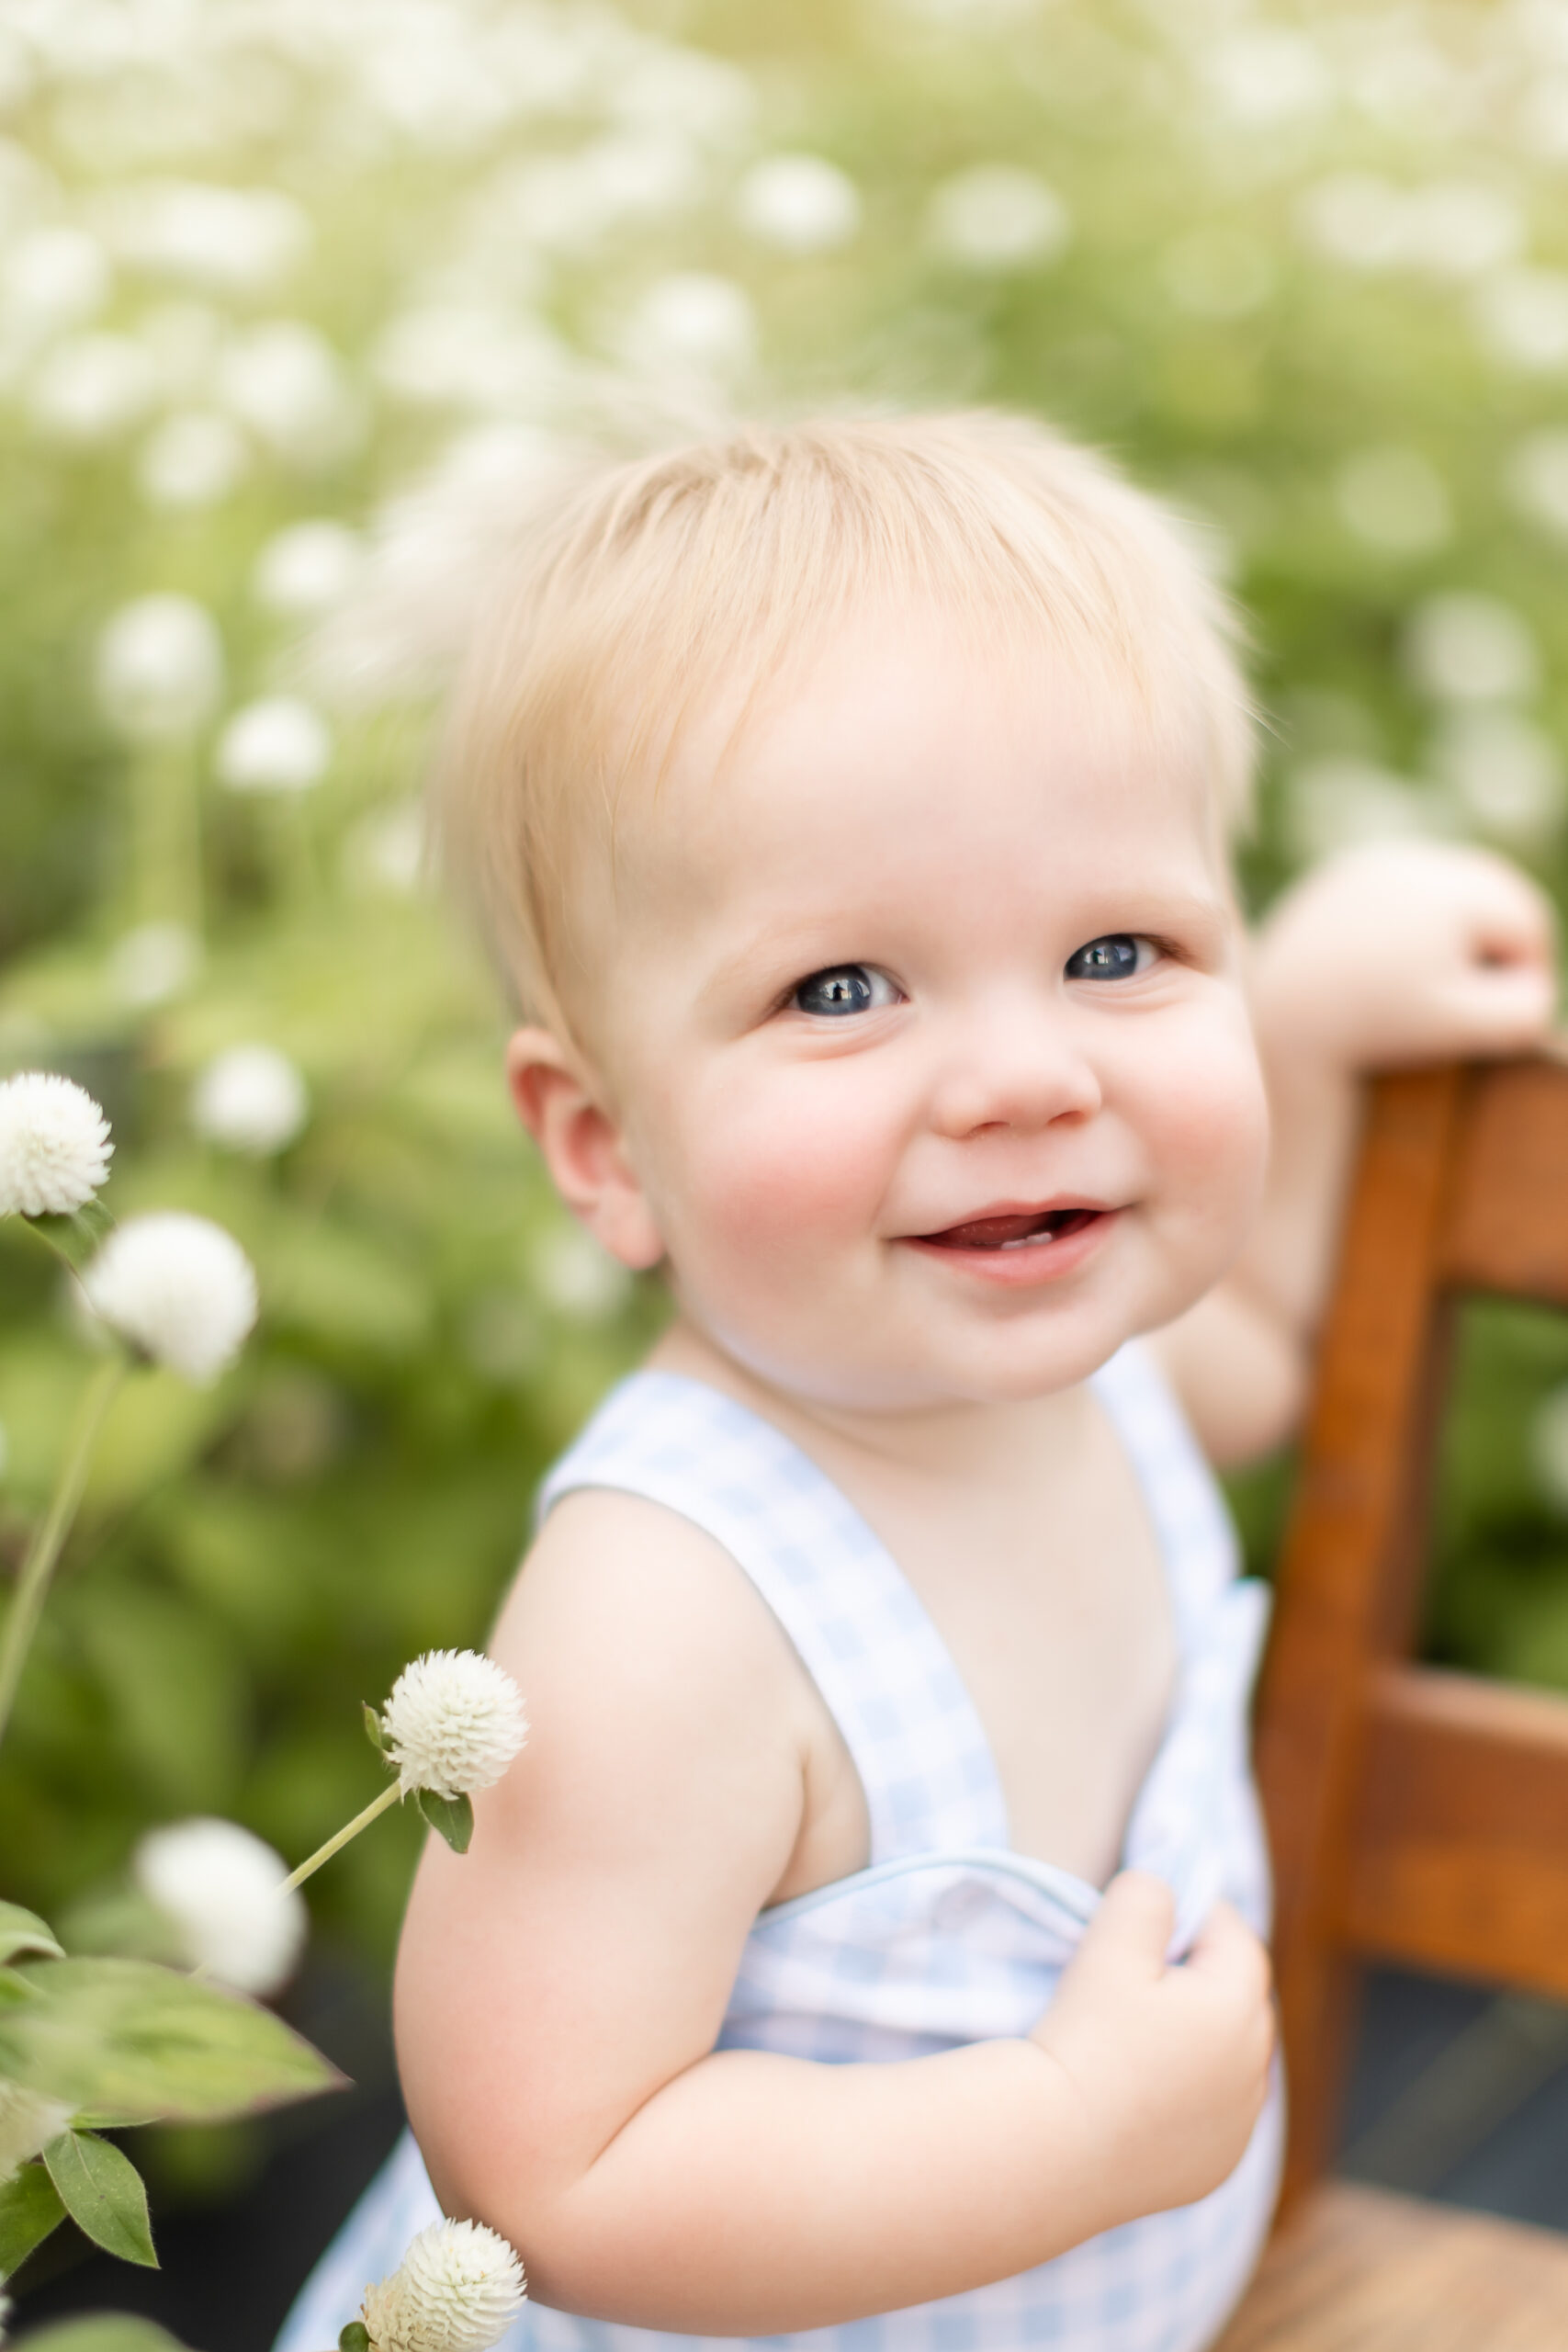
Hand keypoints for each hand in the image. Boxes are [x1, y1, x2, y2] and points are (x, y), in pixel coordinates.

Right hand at [1028, 1873, 1274, 2227]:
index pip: (1235, 1939)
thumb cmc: (1085, 2038)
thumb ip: (1145, 1897)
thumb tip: (1164, 1892)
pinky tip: (1142, 2092)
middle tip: (1138, 1973)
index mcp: (1240, 2009)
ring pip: (1229, 2058)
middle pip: (1238, 1999)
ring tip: (1139, 2033)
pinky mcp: (1215, 2168)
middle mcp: (1255, 2071)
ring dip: (1199, 2037)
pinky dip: (1190, 2094)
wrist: (1056, 2149)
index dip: (1196, 1916)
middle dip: (1200, 1977)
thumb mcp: (1109, 1944)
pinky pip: (1214, 2113)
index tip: (1152, 1916)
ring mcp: (1239, 2128)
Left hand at [1250, 839, 1557, 1074]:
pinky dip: (1410, 923)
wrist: (1281, 1026)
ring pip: (1447, 888)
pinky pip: (1400, 890)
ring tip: (1443, 983)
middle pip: (1490, 891)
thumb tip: (1535, 980)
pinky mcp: (1339, 876)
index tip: (1505, 1014)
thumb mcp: (1465, 1028)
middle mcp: (1406, 861)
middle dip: (1495, 941)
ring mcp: (1369, 863)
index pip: (1525, 921)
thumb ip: (1524, 1009)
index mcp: (1444, 888)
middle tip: (1484, 995)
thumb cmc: (1377, 1031)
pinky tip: (1400, 967)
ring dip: (1456, 929)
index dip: (1528, 970)